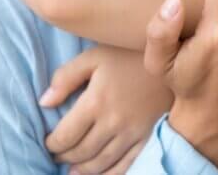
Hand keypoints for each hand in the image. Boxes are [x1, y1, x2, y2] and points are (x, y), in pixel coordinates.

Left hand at [39, 46, 171, 173]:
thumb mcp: (93, 57)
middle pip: (81, 152)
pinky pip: (127, 166)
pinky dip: (109, 174)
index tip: (48, 143)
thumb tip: (44, 102)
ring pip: (101, 163)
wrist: (173, 59)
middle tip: (57, 155)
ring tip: (73, 169)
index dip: (52, 144)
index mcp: (96, 102)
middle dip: (65, 157)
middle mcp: (113, 123)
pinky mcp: (149, 140)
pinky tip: (99, 174)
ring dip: (83, 170)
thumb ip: (65, 78)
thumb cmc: (127, 55)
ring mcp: (133, 134)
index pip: (66, 135)